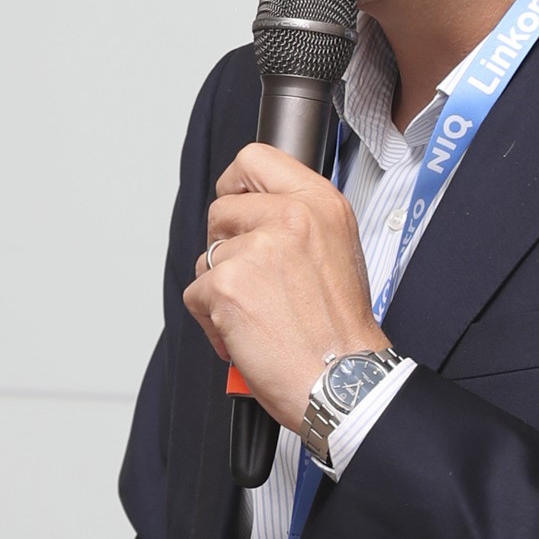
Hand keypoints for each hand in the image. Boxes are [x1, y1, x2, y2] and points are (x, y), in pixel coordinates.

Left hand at [186, 145, 377, 430]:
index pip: (254, 159)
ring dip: (221, 289)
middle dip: (226, 247)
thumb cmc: (340, 331)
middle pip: (220, 210)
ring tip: (257, 314)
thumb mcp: (338, 250)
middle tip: (254, 281)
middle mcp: (289, 218)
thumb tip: (256, 213)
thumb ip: (299, 222)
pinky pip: (195, 293)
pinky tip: (246, 333)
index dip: (236, 185)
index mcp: (319, 203)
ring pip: (207, 256)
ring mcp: (255, 249)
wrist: (342, 379)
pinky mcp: (226, 285)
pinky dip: (212, 320)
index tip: (237, 206)